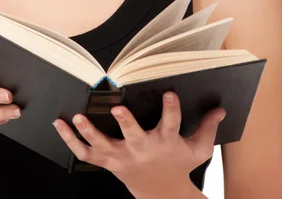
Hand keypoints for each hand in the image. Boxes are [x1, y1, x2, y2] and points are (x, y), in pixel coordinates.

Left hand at [53, 91, 225, 197]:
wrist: (161, 195)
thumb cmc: (178, 166)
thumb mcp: (198, 150)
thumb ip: (208, 128)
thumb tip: (221, 108)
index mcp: (165, 142)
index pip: (171, 123)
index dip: (171, 109)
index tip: (170, 93)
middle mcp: (142, 149)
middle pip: (134, 136)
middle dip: (126, 123)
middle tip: (117, 110)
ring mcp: (122, 157)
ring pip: (103, 146)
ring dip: (89, 132)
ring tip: (77, 117)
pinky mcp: (108, 162)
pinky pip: (85, 154)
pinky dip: (70, 141)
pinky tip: (60, 125)